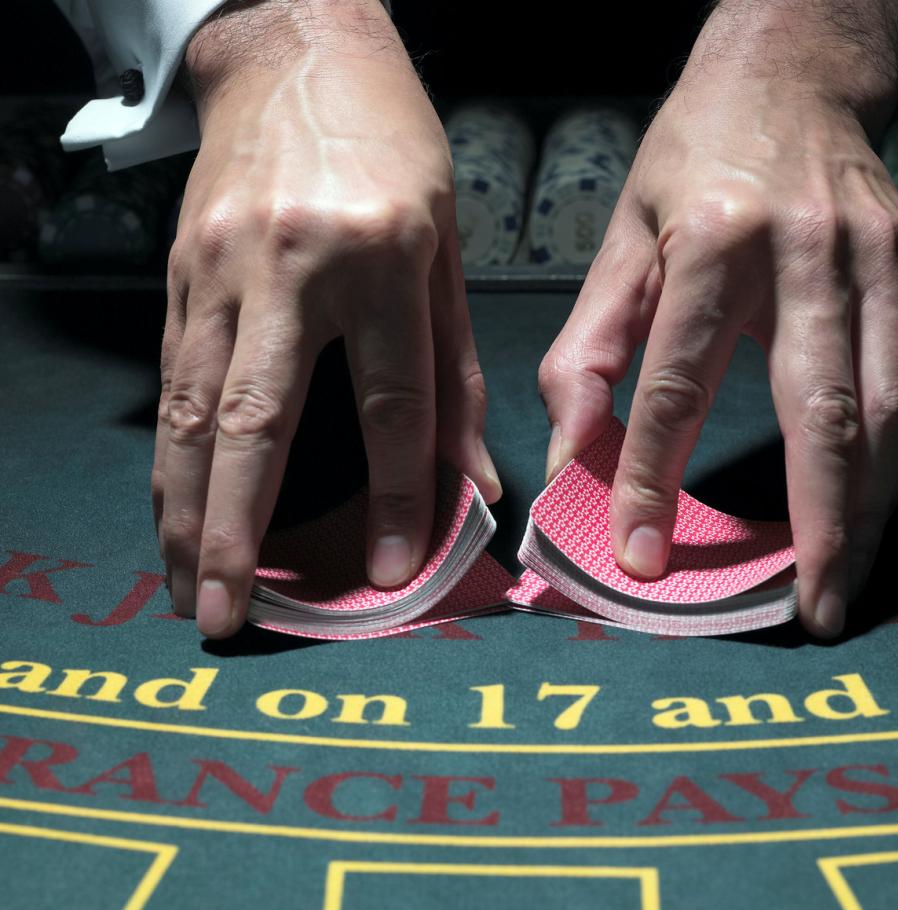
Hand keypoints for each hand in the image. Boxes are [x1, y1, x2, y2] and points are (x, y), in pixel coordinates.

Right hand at [153, 0, 499, 638]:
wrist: (293, 47)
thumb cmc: (392, 148)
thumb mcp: (447, 249)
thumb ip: (456, 371)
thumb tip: (474, 478)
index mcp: (381, 260)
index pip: (393, 404)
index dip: (400, 494)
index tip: (396, 567)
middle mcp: (290, 268)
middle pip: (259, 423)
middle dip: (236, 532)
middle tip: (224, 615)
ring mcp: (221, 270)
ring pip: (194, 412)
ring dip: (185, 510)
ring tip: (184, 585)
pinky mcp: (180, 273)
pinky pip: (174, 381)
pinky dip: (174, 457)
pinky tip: (174, 507)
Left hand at [539, 0, 897, 637]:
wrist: (791, 75)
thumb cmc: (691, 162)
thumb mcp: (619, 241)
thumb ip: (589, 350)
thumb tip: (572, 456)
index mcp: (712, 244)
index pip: (677, 388)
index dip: (654, 481)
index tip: (642, 557)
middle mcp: (808, 255)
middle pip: (822, 414)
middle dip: (821, 526)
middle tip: (810, 609)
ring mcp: (876, 263)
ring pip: (889, 411)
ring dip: (870, 510)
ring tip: (843, 581)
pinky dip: (895, 460)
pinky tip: (870, 507)